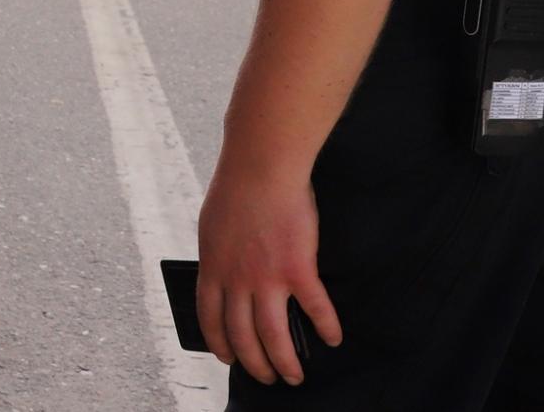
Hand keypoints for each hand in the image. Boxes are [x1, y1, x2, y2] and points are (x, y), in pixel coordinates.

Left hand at [196, 157, 342, 386]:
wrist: (261, 167)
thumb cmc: (236, 188)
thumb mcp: (211, 226)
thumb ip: (218, 255)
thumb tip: (221, 271)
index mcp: (213, 268)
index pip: (210, 317)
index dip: (219, 342)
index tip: (227, 357)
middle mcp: (237, 280)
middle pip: (242, 335)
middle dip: (254, 363)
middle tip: (267, 376)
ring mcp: (267, 277)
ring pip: (274, 335)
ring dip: (285, 361)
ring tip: (294, 376)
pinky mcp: (298, 268)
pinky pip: (315, 308)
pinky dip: (326, 327)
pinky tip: (333, 338)